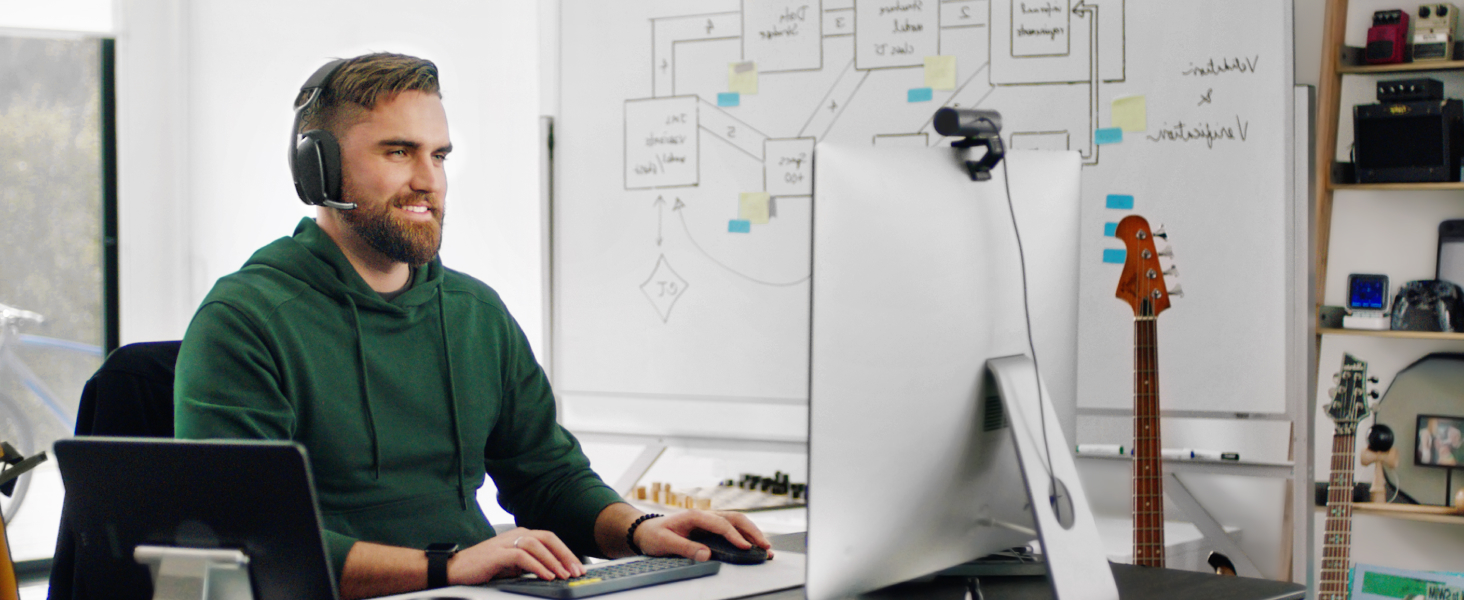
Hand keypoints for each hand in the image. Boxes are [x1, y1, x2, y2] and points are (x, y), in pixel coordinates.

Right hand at [447, 527, 586, 584]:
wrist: (455, 569)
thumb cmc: (482, 568)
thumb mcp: (511, 565)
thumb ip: (528, 564)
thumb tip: (551, 572)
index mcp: (520, 536)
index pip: (549, 539)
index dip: (565, 552)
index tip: (577, 567)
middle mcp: (515, 535)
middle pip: (548, 539)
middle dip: (565, 555)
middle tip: (576, 571)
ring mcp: (506, 542)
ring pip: (537, 546)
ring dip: (553, 561)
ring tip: (564, 575)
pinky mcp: (498, 554)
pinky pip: (523, 557)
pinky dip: (537, 566)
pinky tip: (546, 576)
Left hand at [632, 510, 773, 560]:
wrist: (646, 531)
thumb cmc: (654, 535)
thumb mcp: (665, 543)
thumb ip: (685, 548)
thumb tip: (706, 554)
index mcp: (695, 515)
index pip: (721, 523)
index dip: (735, 536)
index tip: (745, 547)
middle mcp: (705, 515)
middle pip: (735, 518)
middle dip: (752, 531)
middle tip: (764, 546)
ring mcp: (709, 521)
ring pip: (737, 522)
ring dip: (752, 533)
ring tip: (765, 547)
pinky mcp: (710, 529)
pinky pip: (732, 529)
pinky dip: (745, 536)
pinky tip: (754, 545)